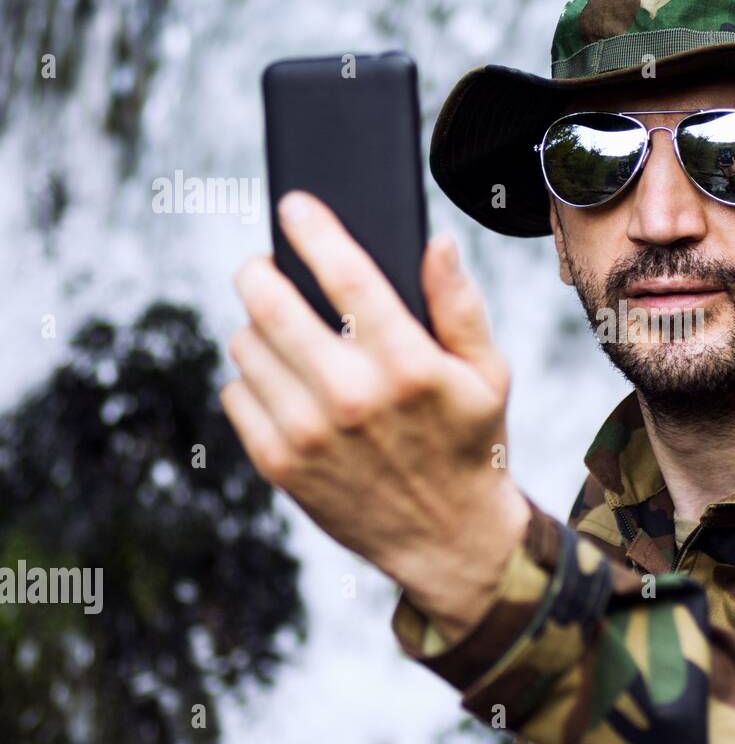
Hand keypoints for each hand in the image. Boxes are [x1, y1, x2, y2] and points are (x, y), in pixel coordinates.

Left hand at [220, 191, 529, 639]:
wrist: (448, 538)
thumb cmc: (470, 441)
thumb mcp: (488, 372)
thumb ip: (460, 305)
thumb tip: (436, 241)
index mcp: (408, 365)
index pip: (345, 275)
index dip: (312, 228)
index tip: (294, 204)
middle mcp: (352, 397)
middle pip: (270, 304)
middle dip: (258, 270)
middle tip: (262, 266)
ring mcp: (309, 434)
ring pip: (245, 345)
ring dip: (256, 327)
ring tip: (283, 333)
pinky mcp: (280, 465)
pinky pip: (236, 392)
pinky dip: (251, 377)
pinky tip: (284, 383)